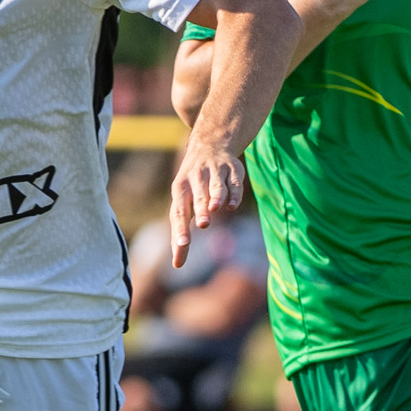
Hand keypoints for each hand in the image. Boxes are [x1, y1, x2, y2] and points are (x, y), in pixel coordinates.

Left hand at [169, 134, 249, 266]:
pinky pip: (234, 183)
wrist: (210, 145)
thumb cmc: (192, 186)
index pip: (179, 212)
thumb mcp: (183, 204)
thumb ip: (181, 234)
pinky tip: (232, 206)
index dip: (181, 228)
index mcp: (180, 190)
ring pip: (215, 186)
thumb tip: (177, 265)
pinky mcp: (233, 169)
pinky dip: (234, 194)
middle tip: (203, 224)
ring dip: (216, 197)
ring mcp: (214, 172)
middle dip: (200, 209)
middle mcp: (195, 179)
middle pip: (198, 197)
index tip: (183, 244)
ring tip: (215, 209)